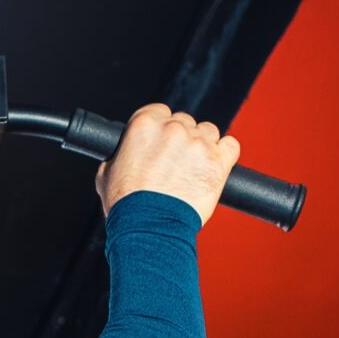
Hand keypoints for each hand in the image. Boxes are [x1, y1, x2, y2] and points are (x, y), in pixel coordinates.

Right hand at [94, 103, 239, 225]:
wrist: (148, 227)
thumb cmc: (126, 204)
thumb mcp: (107, 172)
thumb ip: (118, 155)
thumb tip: (122, 155)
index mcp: (145, 124)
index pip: (161, 111)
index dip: (162, 127)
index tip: (162, 142)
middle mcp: (173, 128)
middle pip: (185, 121)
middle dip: (182, 139)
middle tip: (176, 162)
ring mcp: (198, 143)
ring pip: (209, 132)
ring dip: (203, 146)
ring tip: (194, 168)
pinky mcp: (219, 161)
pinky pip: (231, 145)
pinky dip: (225, 154)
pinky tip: (215, 165)